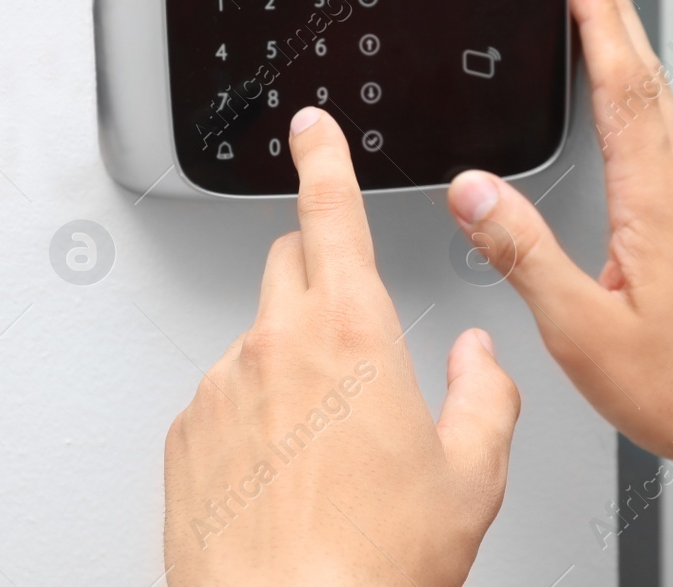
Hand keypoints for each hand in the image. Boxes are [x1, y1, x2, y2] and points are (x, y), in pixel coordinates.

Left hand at [165, 107, 520, 586]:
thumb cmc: (372, 566)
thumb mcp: (470, 478)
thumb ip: (485, 395)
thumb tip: (476, 361)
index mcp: (352, 335)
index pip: (330, 213)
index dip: (321, 158)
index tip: (309, 129)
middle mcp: (278, 345)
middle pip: (289, 261)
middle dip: (318, 266)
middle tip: (349, 326)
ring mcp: (222, 386)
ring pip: (257, 336)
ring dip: (289, 359)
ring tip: (323, 444)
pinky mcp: (187, 431)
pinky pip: (223, 395)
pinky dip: (252, 413)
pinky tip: (284, 473)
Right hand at [446, 0, 672, 491]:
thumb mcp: (582, 331)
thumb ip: (523, 253)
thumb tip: (475, 192)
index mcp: (658, 204)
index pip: (623, 88)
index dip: (599, 19)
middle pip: (648, 77)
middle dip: (616, 7)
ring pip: (661, 104)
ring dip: (629, 45)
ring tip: (603, 5)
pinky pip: (668, 136)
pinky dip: (640, 94)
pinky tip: (628, 98)